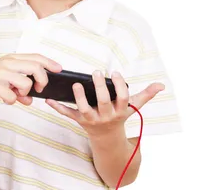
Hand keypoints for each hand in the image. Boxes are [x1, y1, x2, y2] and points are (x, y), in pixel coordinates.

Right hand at [0, 54, 61, 105]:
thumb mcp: (3, 80)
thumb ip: (19, 87)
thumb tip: (31, 100)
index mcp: (10, 59)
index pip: (35, 57)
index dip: (49, 62)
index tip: (59, 69)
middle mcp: (7, 63)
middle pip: (36, 67)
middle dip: (43, 80)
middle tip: (40, 89)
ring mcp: (0, 74)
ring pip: (26, 83)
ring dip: (26, 93)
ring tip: (17, 95)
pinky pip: (12, 97)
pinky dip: (12, 101)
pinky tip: (6, 99)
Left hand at [46, 71, 163, 137]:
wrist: (107, 138)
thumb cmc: (119, 116)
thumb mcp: (132, 107)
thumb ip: (146, 95)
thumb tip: (161, 85)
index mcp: (120, 111)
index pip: (122, 98)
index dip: (120, 86)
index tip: (116, 73)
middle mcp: (106, 116)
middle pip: (103, 102)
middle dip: (100, 88)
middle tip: (96, 72)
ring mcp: (92, 119)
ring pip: (85, 109)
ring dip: (79, 97)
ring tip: (76, 84)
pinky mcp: (79, 121)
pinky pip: (68, 115)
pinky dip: (57, 107)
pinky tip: (48, 99)